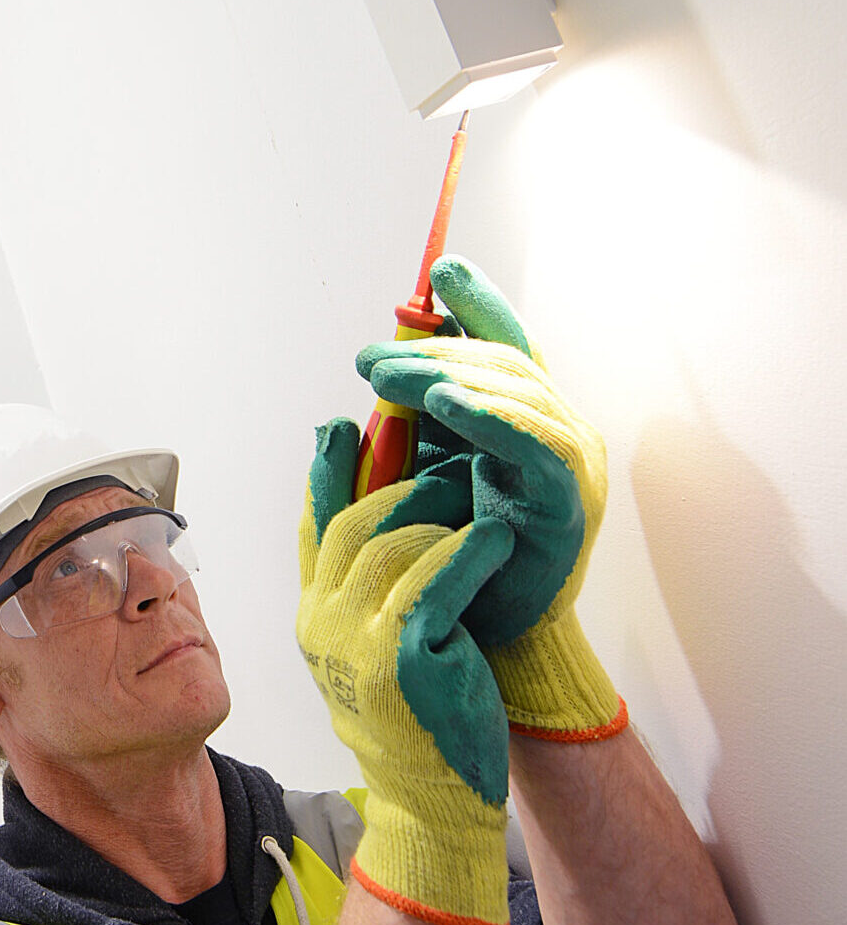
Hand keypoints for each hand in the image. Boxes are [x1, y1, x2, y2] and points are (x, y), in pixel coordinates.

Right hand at [298, 419, 512, 924]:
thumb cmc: (417, 721)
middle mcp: (322, 627)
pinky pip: (434, 581)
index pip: (312, 529)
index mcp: (313, 619)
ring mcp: (356, 644)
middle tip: (447, 461)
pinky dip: (469, 552)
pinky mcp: (403, 661)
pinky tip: (497, 542)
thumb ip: (367, 591)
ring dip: (444, 514)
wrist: (431, 803)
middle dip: (401, 482)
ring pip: (394, 543)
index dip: (326, 474)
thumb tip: (373, 522)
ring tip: (482, 504)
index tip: (343, 427)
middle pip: (352, 523)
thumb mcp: (377, 648)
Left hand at [353, 256, 623, 740]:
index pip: (502, 350)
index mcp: (516, 430)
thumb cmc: (449, 577)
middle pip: (502, 365)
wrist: (483, 656)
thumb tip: (353, 401)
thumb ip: (394, 449)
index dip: (477, 306)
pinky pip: (537, 444)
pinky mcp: (570, 504)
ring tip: (395, 375)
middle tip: (370, 360)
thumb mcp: (411, 499)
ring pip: (519, 393)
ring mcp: (570, 467)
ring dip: (452, 377)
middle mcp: (551, 436)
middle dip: (434, 352)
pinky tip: (447, 406)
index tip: (441, 268)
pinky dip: (493, 417)